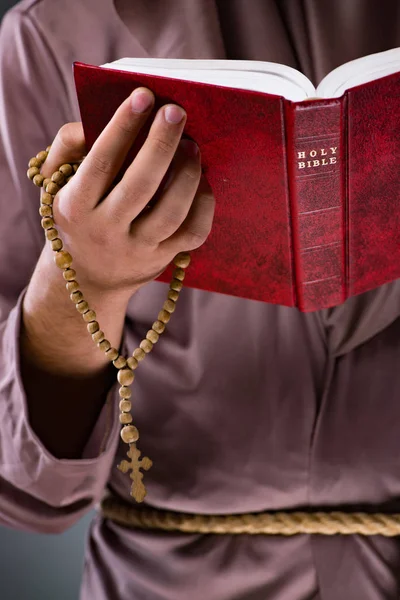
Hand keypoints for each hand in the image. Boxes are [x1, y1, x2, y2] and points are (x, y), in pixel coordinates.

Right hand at [40, 87, 214, 295]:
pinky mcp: (162, 259)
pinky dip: (204, 203)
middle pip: (139, 186)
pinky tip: (203, 181)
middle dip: (161, 144)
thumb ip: (70, 147)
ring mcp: (137, 249)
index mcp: (76, 206)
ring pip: (170, 212)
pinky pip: (192, 232)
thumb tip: (96, 122)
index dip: (123, 127)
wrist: (89, 275)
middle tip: (176, 112)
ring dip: (187, 173)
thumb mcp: (59, 184)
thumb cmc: (78, 214)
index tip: (143, 95)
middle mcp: (106, 230)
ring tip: (192, 145)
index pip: (102, 163)